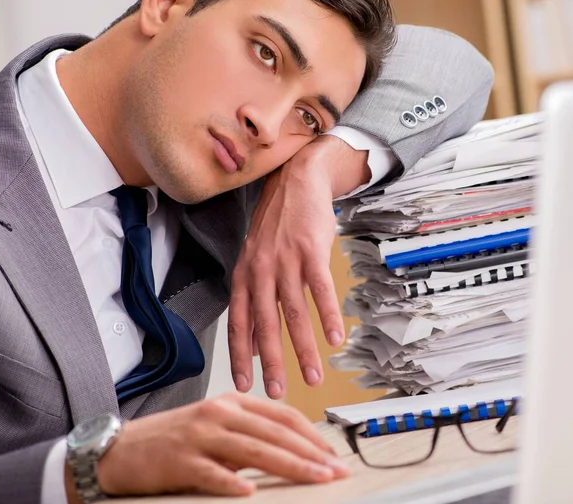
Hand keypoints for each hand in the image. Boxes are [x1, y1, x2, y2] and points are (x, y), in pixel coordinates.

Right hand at [66, 392, 348, 499]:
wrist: (124, 447)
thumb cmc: (175, 438)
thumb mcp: (216, 425)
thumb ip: (249, 433)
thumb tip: (290, 451)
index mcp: (232, 402)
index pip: (281, 415)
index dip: (311, 434)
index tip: (331, 453)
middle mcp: (220, 413)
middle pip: (274, 432)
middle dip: (310, 452)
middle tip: (335, 469)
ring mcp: (201, 434)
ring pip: (253, 450)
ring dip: (288, 465)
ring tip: (314, 478)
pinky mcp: (181, 459)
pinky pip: (212, 473)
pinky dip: (232, 483)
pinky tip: (250, 493)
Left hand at [228, 136, 369, 398]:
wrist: (295, 182)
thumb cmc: (276, 226)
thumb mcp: (255, 259)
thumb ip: (252, 299)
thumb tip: (251, 342)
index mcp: (244, 274)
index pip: (237, 321)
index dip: (239, 355)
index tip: (243, 384)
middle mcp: (260, 269)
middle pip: (264, 322)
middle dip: (271, 361)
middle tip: (276, 392)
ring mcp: (285, 259)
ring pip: (293, 312)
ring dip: (304, 348)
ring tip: (314, 376)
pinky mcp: (310, 250)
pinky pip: (320, 289)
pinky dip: (328, 316)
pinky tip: (336, 338)